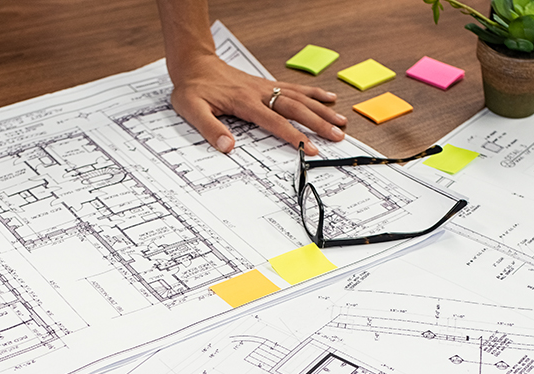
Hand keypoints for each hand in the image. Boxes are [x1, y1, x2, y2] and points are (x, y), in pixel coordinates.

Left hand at [170, 53, 344, 155]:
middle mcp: (260, 92)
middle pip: (296, 108)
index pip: (275, 121)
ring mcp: (265, 87)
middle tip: (338, 137)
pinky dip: (313, 92)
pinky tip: (328, 97)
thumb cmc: (192, 88)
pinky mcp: (266, 84)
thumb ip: (210, 129)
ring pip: (300, 97)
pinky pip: (294, 87)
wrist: (193, 64)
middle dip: (319, 123)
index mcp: (244, 102)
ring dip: (322, 109)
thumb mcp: (192, 110)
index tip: (311, 148)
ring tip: (341, 122)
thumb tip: (227, 147)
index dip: (294, 136)